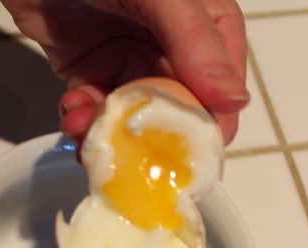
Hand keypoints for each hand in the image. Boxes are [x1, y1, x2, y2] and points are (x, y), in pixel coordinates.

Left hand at [2, 0, 249, 144]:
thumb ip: (195, 43)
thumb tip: (235, 102)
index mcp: (206, 27)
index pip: (221, 90)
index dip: (209, 127)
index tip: (190, 159)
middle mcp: (172, 50)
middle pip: (175, 114)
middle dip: (152, 139)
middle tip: (133, 160)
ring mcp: (129, 63)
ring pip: (131, 121)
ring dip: (110, 135)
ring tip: (88, 135)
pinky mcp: (89, 73)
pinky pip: (93, 112)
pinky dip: (82, 122)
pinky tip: (72, 115)